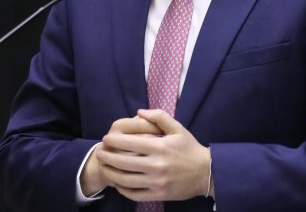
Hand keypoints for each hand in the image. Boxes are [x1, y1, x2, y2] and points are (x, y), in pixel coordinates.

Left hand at [96, 109, 211, 201]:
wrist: (206, 172)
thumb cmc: (189, 148)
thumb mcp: (178, 128)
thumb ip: (158, 117)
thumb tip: (139, 112)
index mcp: (159, 147)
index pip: (129, 143)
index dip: (114, 140)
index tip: (106, 138)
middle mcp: (156, 165)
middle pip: (123, 161)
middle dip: (107, 156)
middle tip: (99, 152)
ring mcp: (156, 181)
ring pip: (125, 179)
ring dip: (111, 172)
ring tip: (104, 167)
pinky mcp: (158, 194)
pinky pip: (134, 193)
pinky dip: (122, 189)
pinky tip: (117, 183)